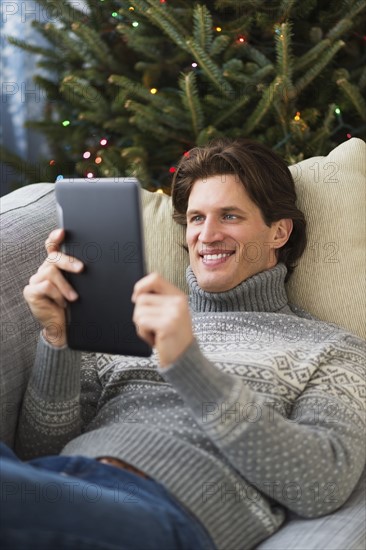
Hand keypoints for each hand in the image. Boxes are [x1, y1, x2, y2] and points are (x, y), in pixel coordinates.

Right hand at [23, 228, 83, 346]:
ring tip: (73, 298)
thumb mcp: (79, 286)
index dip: (55, 238)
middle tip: (81, 269)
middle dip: (68, 261)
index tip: (62, 232)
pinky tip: (61, 303)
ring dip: (65, 286)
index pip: (52, 246)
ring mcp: (35, 280)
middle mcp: (43, 270)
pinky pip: (46, 286)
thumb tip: (92, 262)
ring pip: (51, 272)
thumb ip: (78, 273)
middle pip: (54, 257)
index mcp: (54, 266)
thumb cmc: (73, 305)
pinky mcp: (30, 292)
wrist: (63, 326)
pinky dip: (57, 295)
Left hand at [132, 273, 193, 367]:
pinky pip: (141, 323)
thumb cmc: (172, 337)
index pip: (155, 278)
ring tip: (155, 333)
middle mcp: (178, 302)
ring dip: (140, 326)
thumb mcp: (170, 314)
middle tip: (152, 326)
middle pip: (141, 298)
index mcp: (178, 296)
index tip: (137, 298)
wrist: (184, 359)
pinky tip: (155, 340)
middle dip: (140, 314)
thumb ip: (158, 301)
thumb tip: (137, 293)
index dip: (141, 286)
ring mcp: (173, 313)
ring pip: (139, 311)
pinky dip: (143, 334)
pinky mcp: (167, 325)